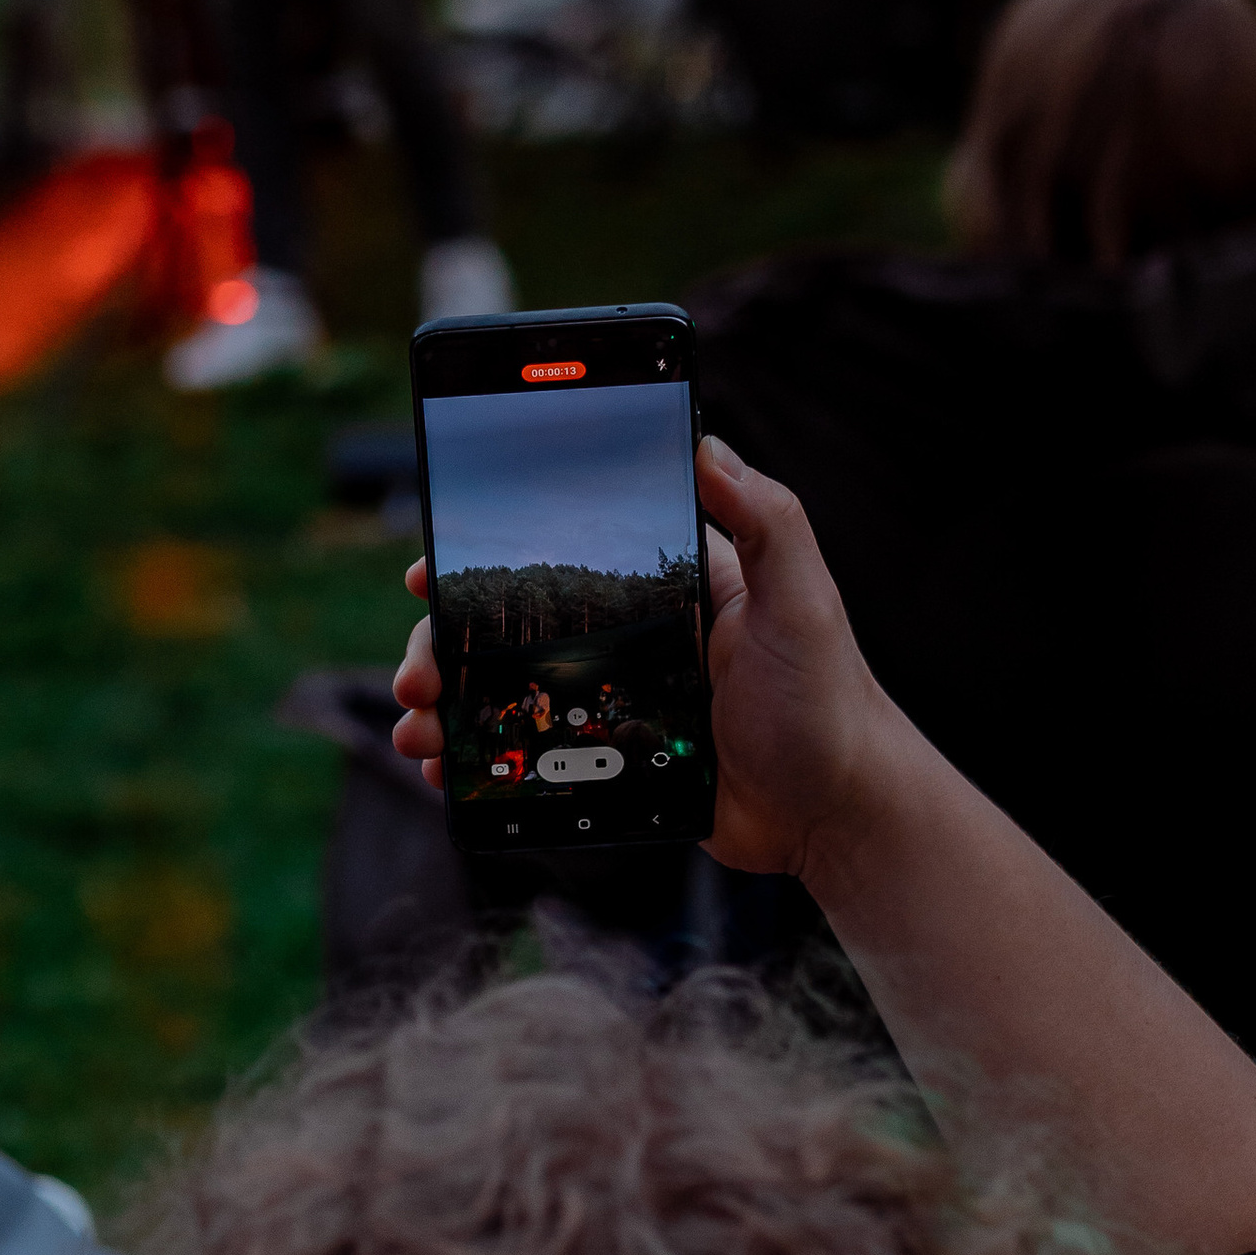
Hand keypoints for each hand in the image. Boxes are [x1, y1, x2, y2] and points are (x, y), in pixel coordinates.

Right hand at [390, 438, 889, 878]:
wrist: (837, 813)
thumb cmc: (828, 699)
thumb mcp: (803, 597)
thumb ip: (766, 518)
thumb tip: (705, 441)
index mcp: (664, 584)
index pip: (558, 551)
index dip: (487, 555)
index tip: (432, 565)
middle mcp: (630, 635)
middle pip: (511, 626)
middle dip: (446, 641)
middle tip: (418, 668)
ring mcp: (615, 701)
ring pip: (506, 692)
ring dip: (448, 703)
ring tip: (418, 725)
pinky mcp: (614, 763)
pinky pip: (530, 754)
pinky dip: (479, 758)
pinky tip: (444, 767)